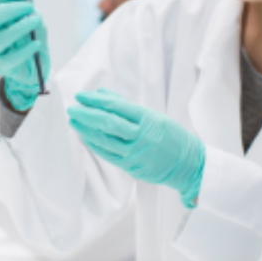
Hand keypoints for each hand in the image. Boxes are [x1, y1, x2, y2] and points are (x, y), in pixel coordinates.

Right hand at [0, 0, 50, 110]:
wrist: (31, 64)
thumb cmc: (28, 37)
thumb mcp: (31, 20)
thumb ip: (30, 13)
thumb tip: (31, 8)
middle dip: (10, 9)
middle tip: (30, 7)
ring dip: (19, 28)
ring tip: (36, 21)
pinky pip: (9, 59)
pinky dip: (24, 50)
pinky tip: (36, 44)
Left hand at [67, 89, 205, 207]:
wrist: (188, 165)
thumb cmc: (172, 136)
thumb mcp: (154, 116)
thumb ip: (126, 106)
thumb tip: (102, 93)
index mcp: (148, 119)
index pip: (116, 107)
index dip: (96, 101)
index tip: (81, 96)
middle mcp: (140, 136)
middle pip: (107, 123)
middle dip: (86, 115)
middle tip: (72, 108)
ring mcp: (135, 154)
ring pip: (105, 141)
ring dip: (86, 130)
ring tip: (74, 121)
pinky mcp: (131, 167)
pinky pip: (108, 155)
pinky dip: (94, 145)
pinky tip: (85, 137)